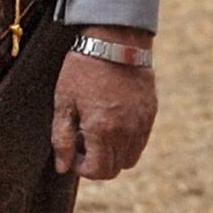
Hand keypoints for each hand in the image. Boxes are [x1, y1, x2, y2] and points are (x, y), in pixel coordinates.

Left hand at [53, 40, 157, 178]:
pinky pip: (141, 141)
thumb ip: (62, 138)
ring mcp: (141, 123)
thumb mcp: (64, 102)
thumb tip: (62, 167)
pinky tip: (114, 121)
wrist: (116, 41)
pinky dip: (127, 141)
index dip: (81, 168)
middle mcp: (126, 131)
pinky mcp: (150, 113)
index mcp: (102, 129)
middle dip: (96, 163)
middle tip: (84, 141)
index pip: (97, 171)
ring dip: (113, 154)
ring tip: (100, 132)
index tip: (73, 152)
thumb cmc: (84, 69)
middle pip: (114, 169)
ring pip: (130, 159)